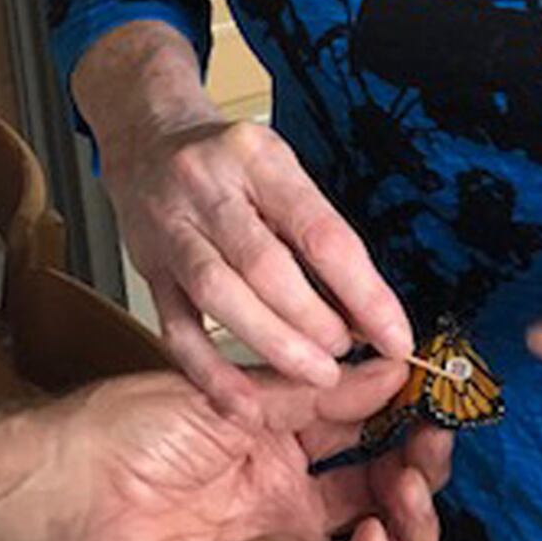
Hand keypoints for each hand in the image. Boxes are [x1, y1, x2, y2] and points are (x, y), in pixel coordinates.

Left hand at [0, 357, 449, 540]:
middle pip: (377, 484)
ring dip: (409, 514)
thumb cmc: (132, 430)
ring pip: (374, 540)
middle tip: (434, 441)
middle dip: (416, 463)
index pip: (357, 422)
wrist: (73, 502)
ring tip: (414, 481)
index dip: (398, 409)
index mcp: (276, 432)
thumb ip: (306, 385)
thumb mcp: (227, 389)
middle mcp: (288, 487)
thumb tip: (384, 360)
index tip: (434, 391)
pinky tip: (375, 537)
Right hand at [89, 67, 411, 418]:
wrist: (147, 139)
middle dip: (315, 322)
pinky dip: (214, 372)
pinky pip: (179, 329)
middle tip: (346, 352)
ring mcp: (172, 229)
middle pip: (266, 265)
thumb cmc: (227, 160)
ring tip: (315, 374)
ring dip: (275, 345)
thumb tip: (364, 308)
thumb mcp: (278, 169)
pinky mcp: (150, 269)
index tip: (394, 335)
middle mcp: (209, 189)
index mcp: (257, 158)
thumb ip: (315, 231)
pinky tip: (247, 401)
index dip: (363, 292)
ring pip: (220, 296)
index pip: (319, 231)